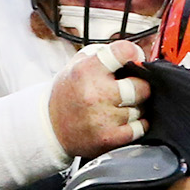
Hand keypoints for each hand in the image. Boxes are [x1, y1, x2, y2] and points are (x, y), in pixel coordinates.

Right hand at [48, 41, 150, 156]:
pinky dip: (137, 124)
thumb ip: (106, 54)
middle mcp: (94, 93)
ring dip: (135, 108)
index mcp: (85, 71)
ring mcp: (102, 117)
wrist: (48, 127)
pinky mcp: (108, 137)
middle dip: (138, 87)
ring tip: (117, 107)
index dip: (133, 54)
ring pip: (141, 108)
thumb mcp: (77, 65)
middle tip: (127, 89)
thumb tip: (138, 53)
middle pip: (141, 86)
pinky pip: (140, 127)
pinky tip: (122, 121)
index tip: (132, 60)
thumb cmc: (68, 94)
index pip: (125, 52)